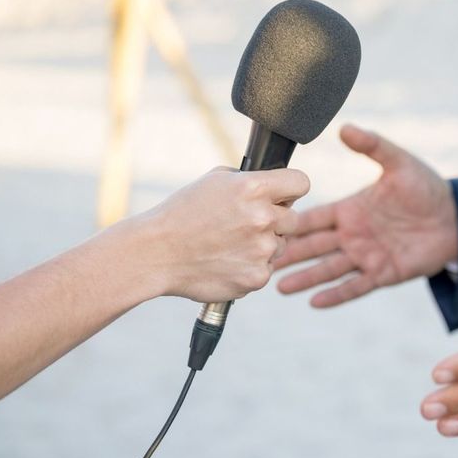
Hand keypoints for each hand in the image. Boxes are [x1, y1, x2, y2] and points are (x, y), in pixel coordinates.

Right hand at [133, 166, 309, 302]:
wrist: (156, 253)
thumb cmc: (183, 213)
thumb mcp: (216, 181)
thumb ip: (251, 180)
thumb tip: (277, 184)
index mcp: (253, 188)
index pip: (301, 182)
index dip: (291, 189)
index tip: (283, 194)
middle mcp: (263, 218)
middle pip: (294, 218)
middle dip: (276, 220)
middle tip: (246, 224)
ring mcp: (262, 250)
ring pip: (281, 245)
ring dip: (264, 245)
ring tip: (230, 244)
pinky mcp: (257, 277)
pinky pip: (267, 268)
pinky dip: (251, 267)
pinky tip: (227, 261)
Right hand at [274, 124, 457, 306]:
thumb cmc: (428, 188)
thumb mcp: (399, 162)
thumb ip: (372, 146)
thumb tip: (344, 128)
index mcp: (351, 209)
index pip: (314, 218)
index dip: (291, 222)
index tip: (265, 225)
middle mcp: (353, 234)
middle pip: (313, 246)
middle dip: (288, 254)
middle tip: (259, 259)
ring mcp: (366, 256)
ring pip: (328, 269)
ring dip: (305, 278)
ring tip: (278, 286)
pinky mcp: (383, 274)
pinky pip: (355, 287)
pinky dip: (336, 295)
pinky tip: (315, 302)